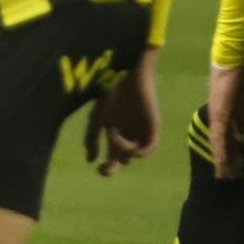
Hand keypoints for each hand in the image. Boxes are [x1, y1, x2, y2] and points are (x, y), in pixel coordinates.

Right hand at [85, 48, 159, 176]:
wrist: (125, 76)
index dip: (107, 166)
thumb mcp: (96, 118)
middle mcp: (128, 133)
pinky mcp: (152, 127)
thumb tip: (91, 160)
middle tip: (106, 165)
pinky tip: (128, 142)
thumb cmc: (108, 94)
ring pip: (134, 153)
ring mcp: (141, 131)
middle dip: (114, 164)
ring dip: (123, 150)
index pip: (113, 156)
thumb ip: (91, 138)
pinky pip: (149, 147)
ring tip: (113, 134)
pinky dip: (139, 151)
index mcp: (115, 131)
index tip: (97, 166)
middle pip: (124, 158)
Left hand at [206, 62, 243, 178]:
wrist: (229, 65)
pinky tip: (221, 161)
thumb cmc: (237, 79)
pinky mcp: (219, 115)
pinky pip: (219, 136)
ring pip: (218, 144)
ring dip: (221, 160)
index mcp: (224, 116)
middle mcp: (218, 119)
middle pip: (221, 145)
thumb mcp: (242, 102)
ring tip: (224, 175)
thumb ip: (241, 116)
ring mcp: (217, 117)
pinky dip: (220, 149)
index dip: (229, 153)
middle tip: (227, 177)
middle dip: (225, 161)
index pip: (227, 139)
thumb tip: (243, 130)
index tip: (234, 166)